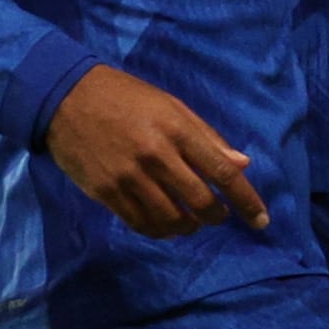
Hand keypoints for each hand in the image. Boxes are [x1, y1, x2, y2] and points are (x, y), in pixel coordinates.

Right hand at [43, 66, 268, 237]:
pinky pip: (140, 223)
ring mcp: (128, 177)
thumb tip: (243, 164)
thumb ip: (208, 137)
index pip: (224, 173)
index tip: (262, 221)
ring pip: (170, 219)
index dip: (247, 201)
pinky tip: (165, 226)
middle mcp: (156, 157)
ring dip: (189, 227)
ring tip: (192, 222)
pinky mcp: (105, 192)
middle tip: (220, 216)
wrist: (66, 97)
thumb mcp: (173, 106)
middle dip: (218, 216)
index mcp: (178, 131)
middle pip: (200, 202)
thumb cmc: (127, 97)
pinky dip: (159, 230)